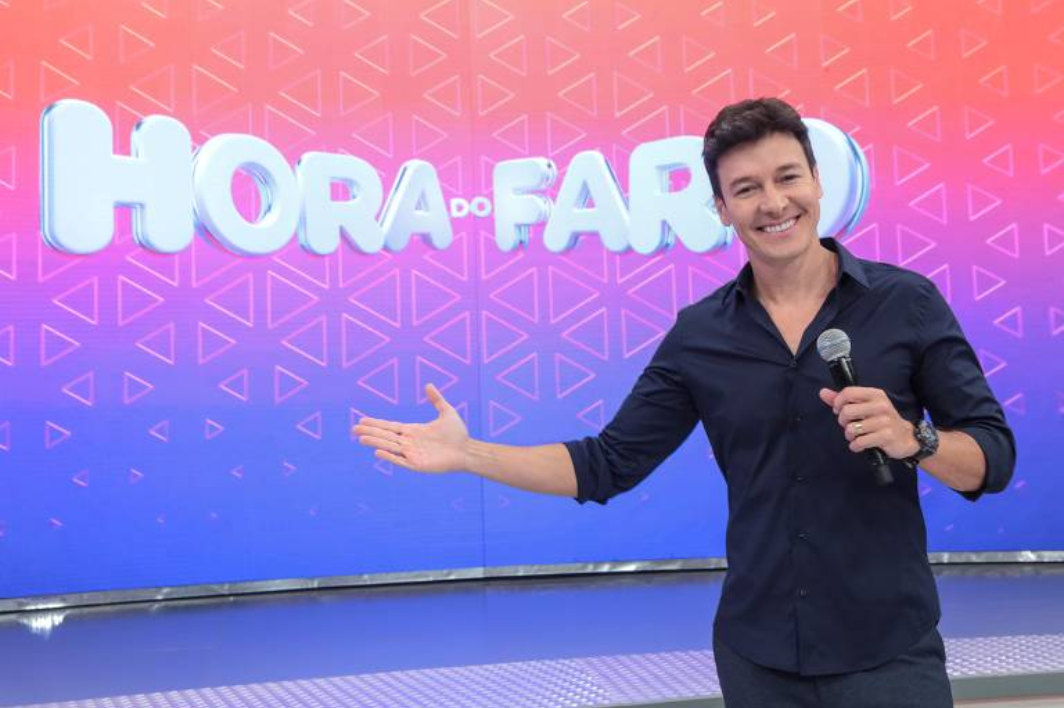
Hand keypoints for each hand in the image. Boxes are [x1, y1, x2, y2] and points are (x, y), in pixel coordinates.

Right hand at [353, 384, 469, 472]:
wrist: (467, 450)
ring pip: (389, 446)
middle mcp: (410, 442)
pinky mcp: (417, 464)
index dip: (376, 423)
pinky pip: (400, 460)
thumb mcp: (446, 412)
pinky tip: (377, 451)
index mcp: (413, 431)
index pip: (390, 427)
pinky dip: (389, 456)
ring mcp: (412, 454)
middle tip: (353, 428)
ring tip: (360, 438)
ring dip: (375, 442)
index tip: (362, 420)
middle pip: (386, 436)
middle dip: (370, 431)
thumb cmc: (458, 434)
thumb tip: (428, 385)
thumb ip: (436, 400)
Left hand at [818, 386, 918, 459]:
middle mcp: (881, 406)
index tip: (839, 410)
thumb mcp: (865, 406)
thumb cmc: (881, 420)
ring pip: (851, 429)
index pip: (848, 392)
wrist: (905, 437)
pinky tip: (860, 444)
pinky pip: (860, 442)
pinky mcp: (886, 436)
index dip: (838, 403)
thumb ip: (843, 399)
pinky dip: (855, 446)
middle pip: (847, 411)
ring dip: (849, 435)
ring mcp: (884, 421)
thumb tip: (822, 392)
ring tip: (856, 436)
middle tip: (849, 425)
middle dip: (843, 422)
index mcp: (875, 394)